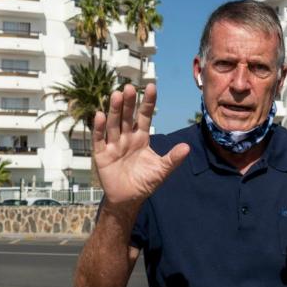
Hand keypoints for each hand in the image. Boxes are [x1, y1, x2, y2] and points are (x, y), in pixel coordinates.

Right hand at [92, 84, 189, 213]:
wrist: (128, 199)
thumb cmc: (145, 182)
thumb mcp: (161, 170)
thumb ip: (173, 159)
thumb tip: (187, 147)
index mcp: (141, 137)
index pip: (145, 116)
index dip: (148, 102)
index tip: (151, 86)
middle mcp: (126, 137)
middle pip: (128, 117)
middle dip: (129, 103)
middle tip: (130, 87)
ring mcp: (113, 144)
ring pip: (114, 124)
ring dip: (115, 110)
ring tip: (117, 95)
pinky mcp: (102, 154)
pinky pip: (99, 139)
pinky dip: (99, 128)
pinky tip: (100, 115)